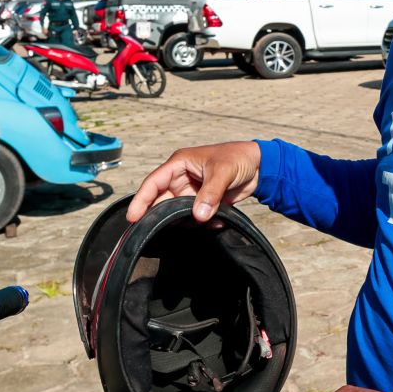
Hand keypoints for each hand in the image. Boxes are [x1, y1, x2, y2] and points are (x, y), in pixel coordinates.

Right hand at [127, 141, 261, 222]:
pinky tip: (216, 223)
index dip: (141, 200)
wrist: (259, 167)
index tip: (133, 218)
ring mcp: (191, 192)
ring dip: (184, 221)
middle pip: (161, 201)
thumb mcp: (223, 172)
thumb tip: (198, 216)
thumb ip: (210, 193)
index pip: (153, 183)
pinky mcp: (202, 203)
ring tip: (199, 224)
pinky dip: (201, 223)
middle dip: (159, 216)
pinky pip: (194, 217)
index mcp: (179, 164)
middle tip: (155, 233)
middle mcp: (181, 178)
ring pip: (176, 212)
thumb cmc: (238, 158)